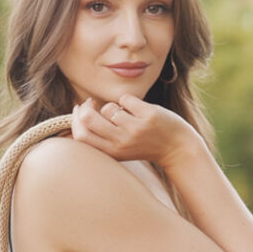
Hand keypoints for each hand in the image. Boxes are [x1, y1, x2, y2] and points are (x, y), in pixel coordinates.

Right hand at [70, 94, 200, 168]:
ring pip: (108, 107)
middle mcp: (121, 143)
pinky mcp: (148, 117)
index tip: (79, 110)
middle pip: (88, 119)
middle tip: (92, 103)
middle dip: (86, 107)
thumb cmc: (144, 144)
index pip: (80, 136)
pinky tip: (138, 109)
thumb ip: (102, 136)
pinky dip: (128, 100)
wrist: (177, 149)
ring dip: (113, 105)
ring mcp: (134, 130)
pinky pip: (125, 99)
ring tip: (125, 112)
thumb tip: (79, 112)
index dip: (75, 120)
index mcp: (112, 152)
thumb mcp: (120, 148)